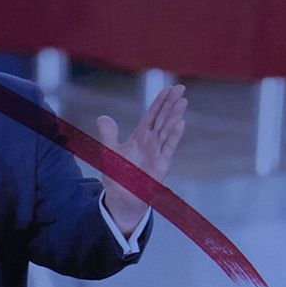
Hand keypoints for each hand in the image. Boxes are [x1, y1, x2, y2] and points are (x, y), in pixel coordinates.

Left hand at [95, 84, 186, 235]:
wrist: (122, 199)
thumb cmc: (118, 176)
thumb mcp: (109, 152)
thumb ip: (108, 134)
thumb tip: (103, 117)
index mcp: (140, 138)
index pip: (152, 116)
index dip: (160, 102)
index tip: (169, 89)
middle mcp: (151, 143)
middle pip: (162, 119)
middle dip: (171, 104)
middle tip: (180, 88)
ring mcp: (158, 153)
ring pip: (167, 130)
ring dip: (174, 116)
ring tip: (182, 102)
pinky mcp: (161, 165)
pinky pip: (168, 147)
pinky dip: (173, 135)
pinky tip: (180, 123)